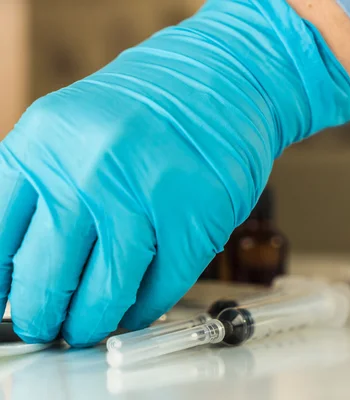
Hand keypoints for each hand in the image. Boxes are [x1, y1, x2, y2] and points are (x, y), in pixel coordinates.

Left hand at [0, 0, 349, 345]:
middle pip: (46, 278)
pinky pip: (161, 288)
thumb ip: (42, 189)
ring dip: (92, 324)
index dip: (0, 289)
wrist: (221, 79)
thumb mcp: (72, 131)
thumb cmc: (146, 110)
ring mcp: (147, 195)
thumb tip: (19, 271)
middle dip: (41, 319)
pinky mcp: (197, 218)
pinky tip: (136, 309)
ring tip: (88, 329)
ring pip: (105, 294)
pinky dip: (144, 309)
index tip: (7, 309)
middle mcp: (90, 170)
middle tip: (46, 328)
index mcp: (43, 145)